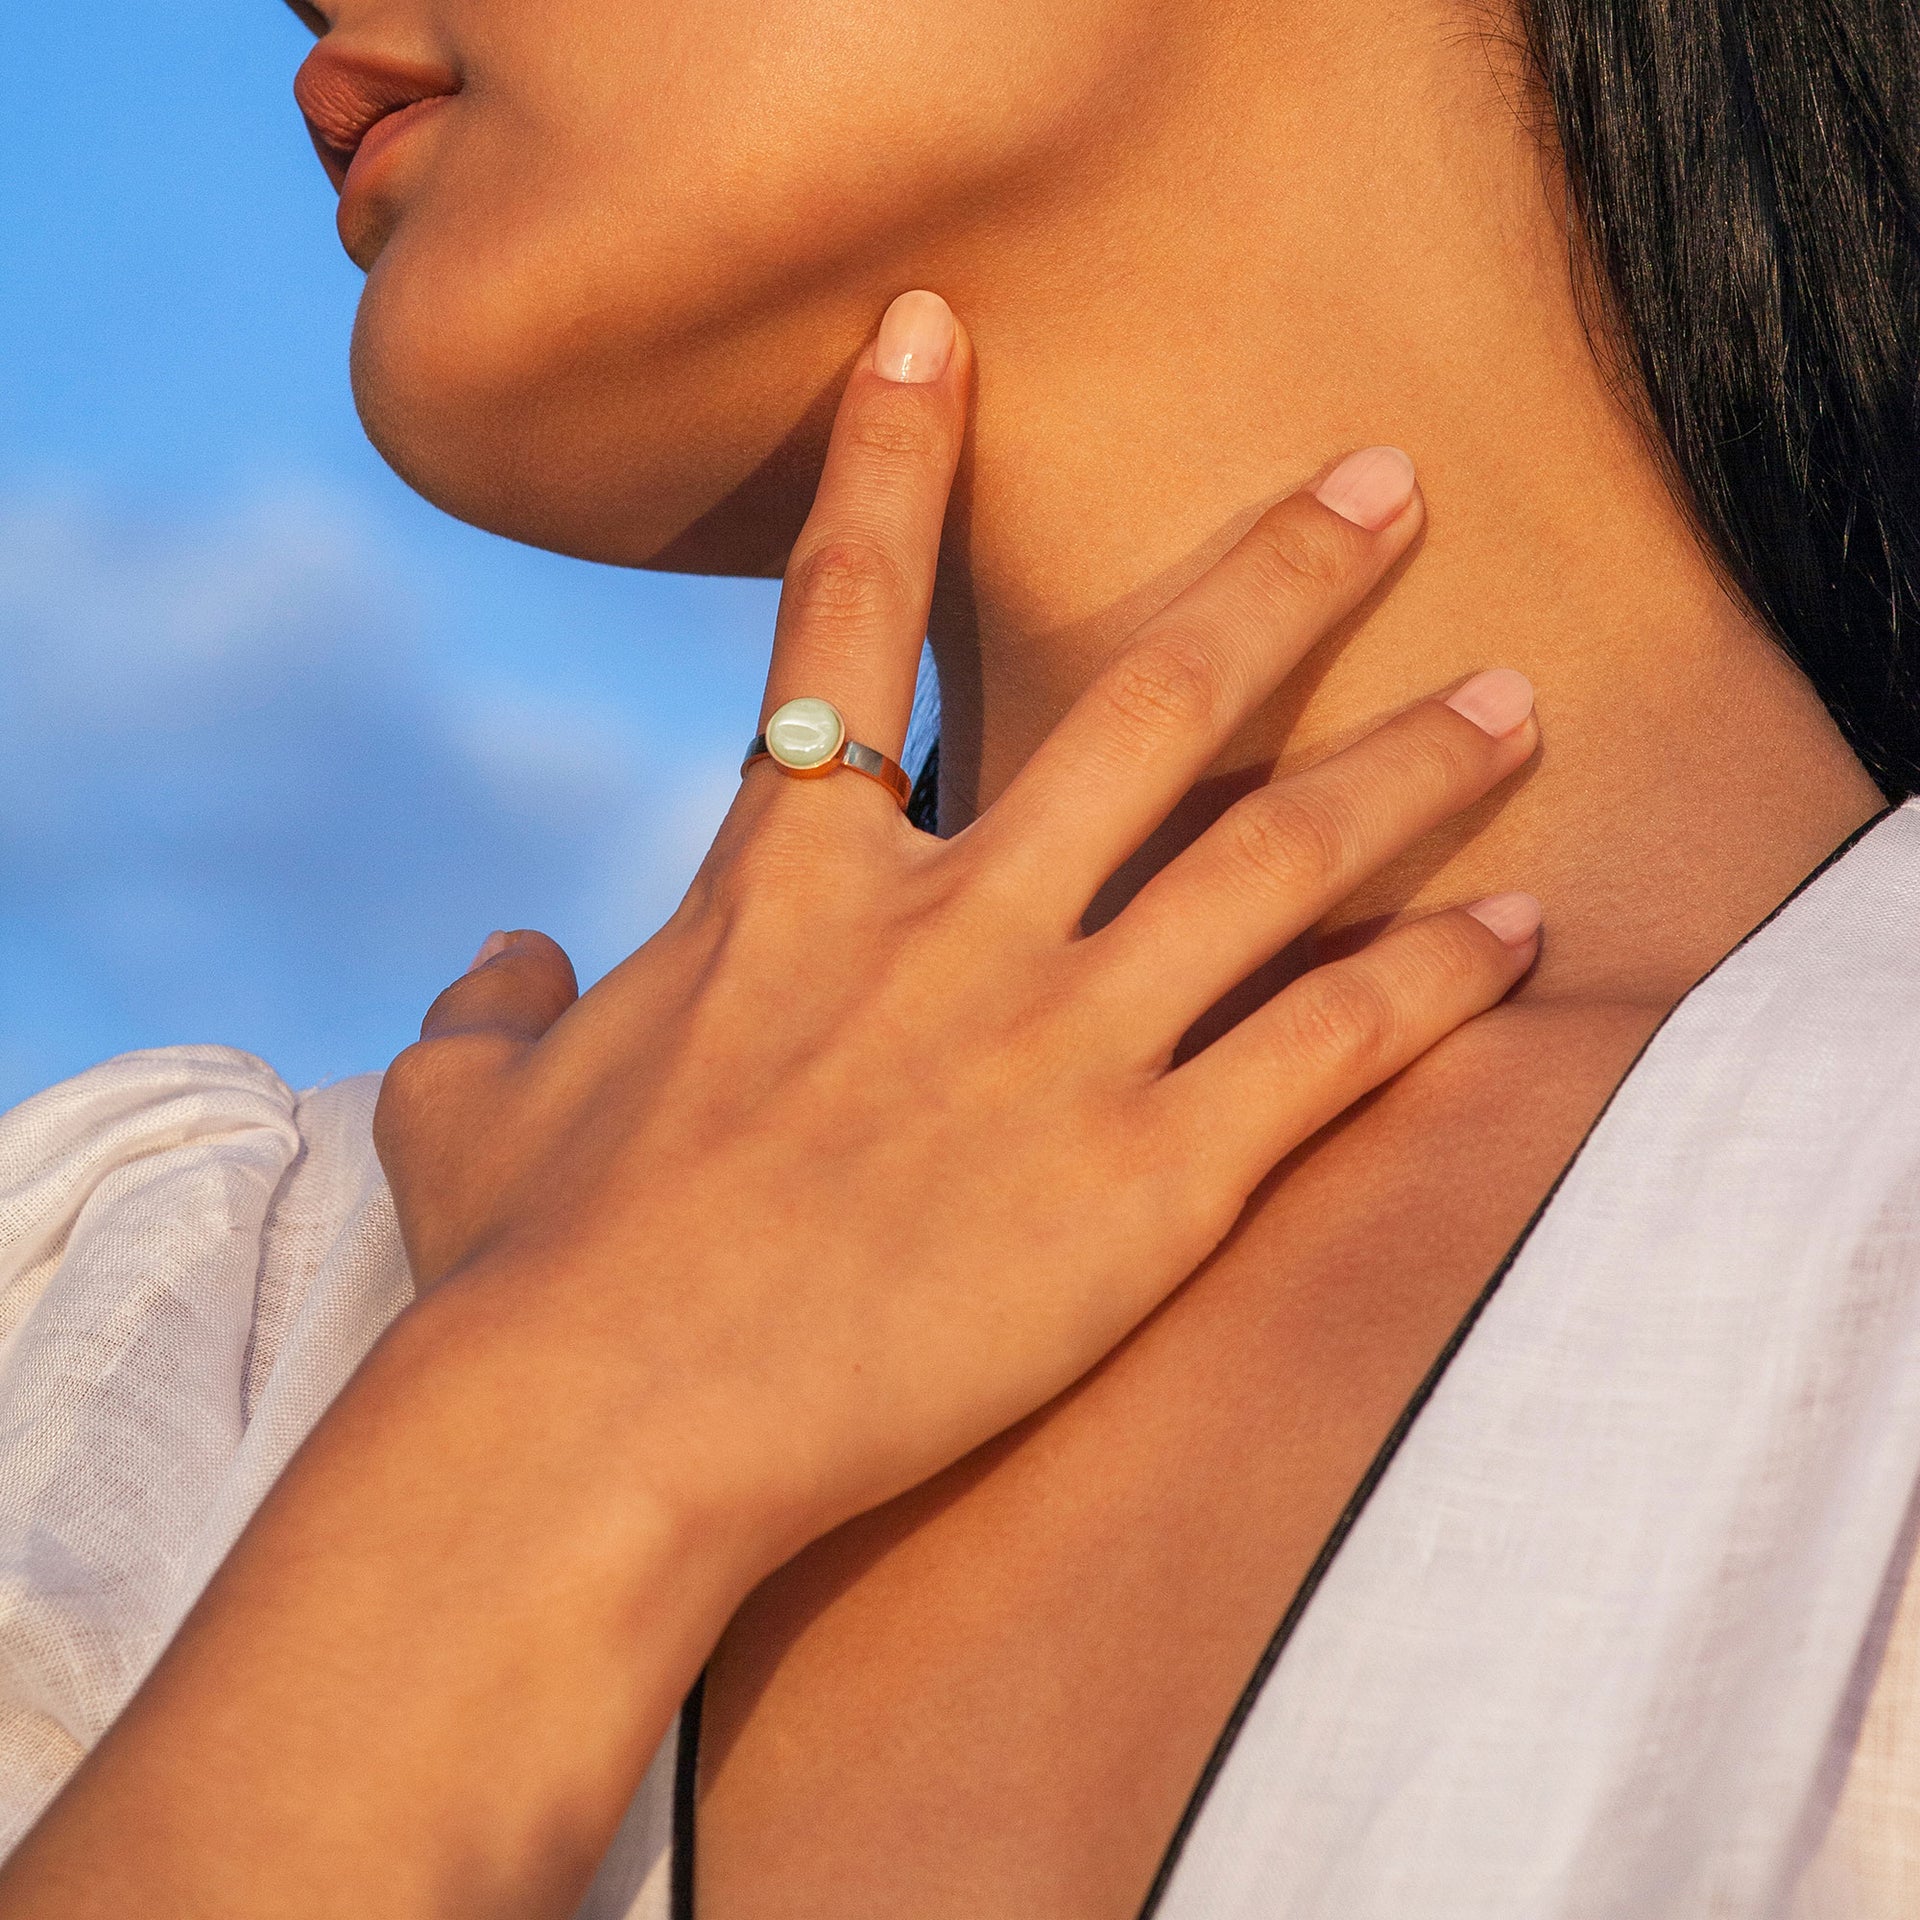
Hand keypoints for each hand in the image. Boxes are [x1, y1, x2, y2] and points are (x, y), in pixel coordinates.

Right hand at [375, 289, 1540, 1571]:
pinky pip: (1330, 1048)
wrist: (604, 1430)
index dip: (890, 456)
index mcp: (791, 882)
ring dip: (1408, 764)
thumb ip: (490, 1011)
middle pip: (1150, 700)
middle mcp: (951, 923)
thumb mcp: (466, 1112)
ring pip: (1281, 854)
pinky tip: (1517, 930)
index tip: (939, 333)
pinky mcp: (1148, 1182)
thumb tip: (499, 963)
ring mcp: (1062, 1042)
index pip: (843, 615)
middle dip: (1280, 576)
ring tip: (1518, 701)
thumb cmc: (527, 1271)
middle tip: (1388, 483)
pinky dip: (1435, 981)